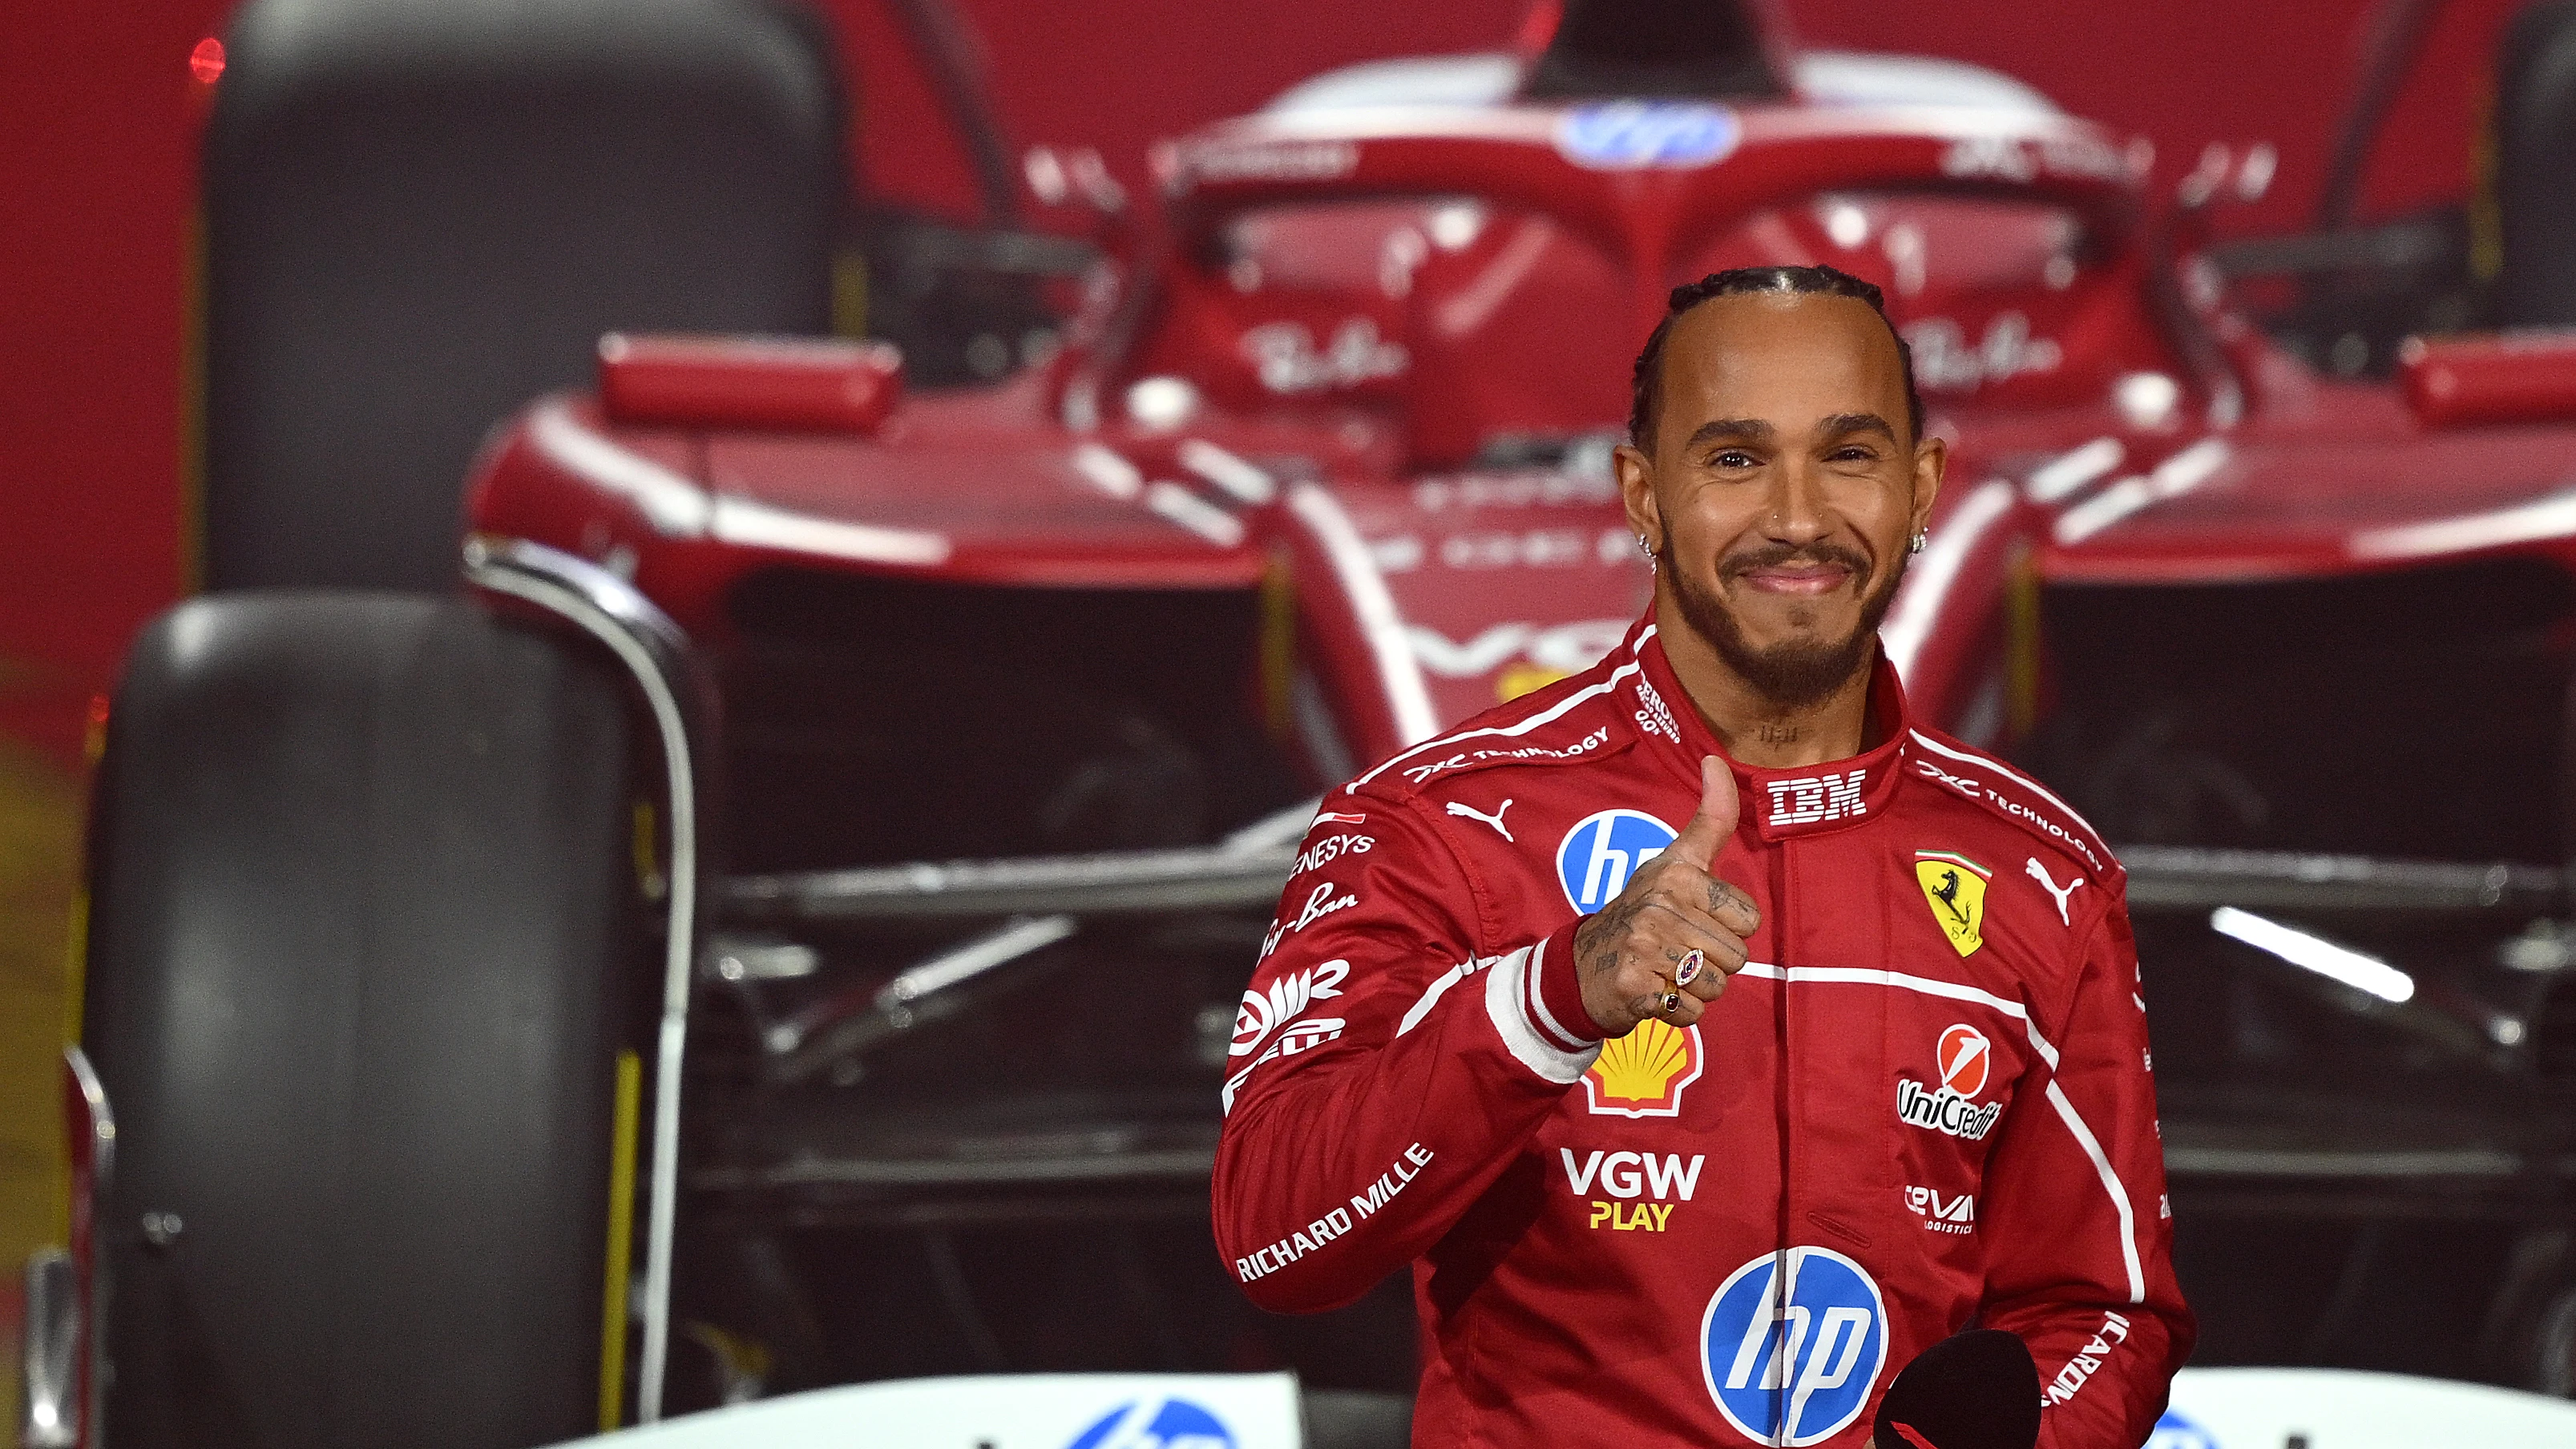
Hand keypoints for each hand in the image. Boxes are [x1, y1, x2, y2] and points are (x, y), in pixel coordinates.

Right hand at [1571, 756, 1759, 1035]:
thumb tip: (1715, 759)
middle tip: (1676, 950)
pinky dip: (1678, 1010)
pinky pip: (1691, 1011)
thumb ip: (1710, 818)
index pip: (1749, 919)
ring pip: (1717, 986)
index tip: (1694, 919)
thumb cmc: (1642, 911)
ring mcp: (1644, 946)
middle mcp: (1659, 905)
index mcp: (1678, 874)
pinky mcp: (1635, 986)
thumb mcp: (1676, 861)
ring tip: (1665, 969)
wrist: (1580, 966)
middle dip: (1712, 962)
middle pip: (1736, 957)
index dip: (1728, 927)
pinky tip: (1654, 991)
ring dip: (1696, 987)